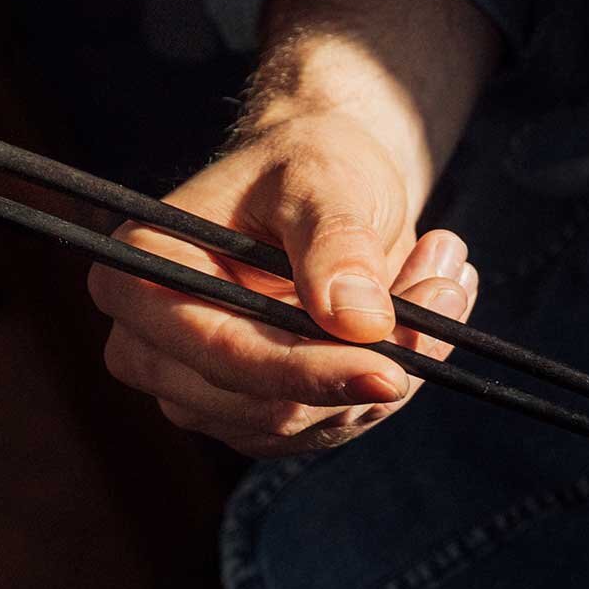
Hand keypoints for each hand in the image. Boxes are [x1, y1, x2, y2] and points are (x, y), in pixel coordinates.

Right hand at [88, 109, 476, 456]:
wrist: (325, 185)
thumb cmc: (309, 165)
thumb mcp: (325, 180)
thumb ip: (337, 245)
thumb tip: (357, 322)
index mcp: (140, 275)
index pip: (224, 355)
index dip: (309, 374)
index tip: (391, 371)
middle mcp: (151, 348)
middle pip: (271, 407)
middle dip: (372, 362)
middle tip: (448, 289)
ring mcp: (202, 393)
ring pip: (317, 423)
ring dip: (399, 364)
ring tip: (441, 280)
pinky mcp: (257, 417)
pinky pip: (338, 423)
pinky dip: (394, 378)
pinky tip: (424, 315)